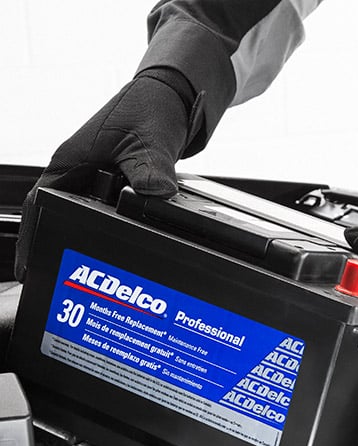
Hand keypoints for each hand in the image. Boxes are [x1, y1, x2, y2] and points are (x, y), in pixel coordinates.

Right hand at [15, 68, 203, 280]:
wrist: (174, 98)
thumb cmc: (150, 107)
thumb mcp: (149, 140)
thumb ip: (150, 169)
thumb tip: (154, 195)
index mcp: (71, 161)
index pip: (40, 205)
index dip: (32, 237)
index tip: (26, 268)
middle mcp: (82, 172)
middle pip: (61, 215)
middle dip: (62, 244)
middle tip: (62, 279)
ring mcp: (102, 180)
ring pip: (91, 216)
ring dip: (95, 237)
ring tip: (96, 270)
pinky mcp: (124, 185)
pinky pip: (116, 212)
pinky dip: (121, 228)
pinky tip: (129, 246)